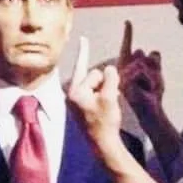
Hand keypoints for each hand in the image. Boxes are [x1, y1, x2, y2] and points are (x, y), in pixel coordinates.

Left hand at [67, 36, 123, 155]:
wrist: (103, 144)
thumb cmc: (105, 122)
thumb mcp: (110, 96)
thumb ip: (110, 77)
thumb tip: (109, 68)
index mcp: (75, 91)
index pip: (84, 67)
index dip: (85, 51)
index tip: (83, 38)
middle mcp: (72, 94)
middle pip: (94, 75)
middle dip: (104, 83)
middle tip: (110, 99)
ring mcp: (77, 100)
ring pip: (96, 84)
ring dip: (105, 90)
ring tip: (108, 106)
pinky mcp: (82, 106)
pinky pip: (95, 92)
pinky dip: (103, 96)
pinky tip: (106, 107)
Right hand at [116, 20, 163, 117]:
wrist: (151, 110)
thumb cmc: (152, 95)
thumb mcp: (156, 74)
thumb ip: (154, 62)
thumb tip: (154, 51)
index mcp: (127, 67)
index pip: (128, 46)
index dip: (128, 33)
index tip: (128, 21)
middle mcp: (122, 69)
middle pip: (141, 53)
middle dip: (150, 64)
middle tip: (149, 82)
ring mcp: (122, 75)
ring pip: (142, 61)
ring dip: (151, 73)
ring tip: (148, 87)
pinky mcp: (125, 81)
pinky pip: (141, 69)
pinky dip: (149, 78)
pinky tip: (146, 89)